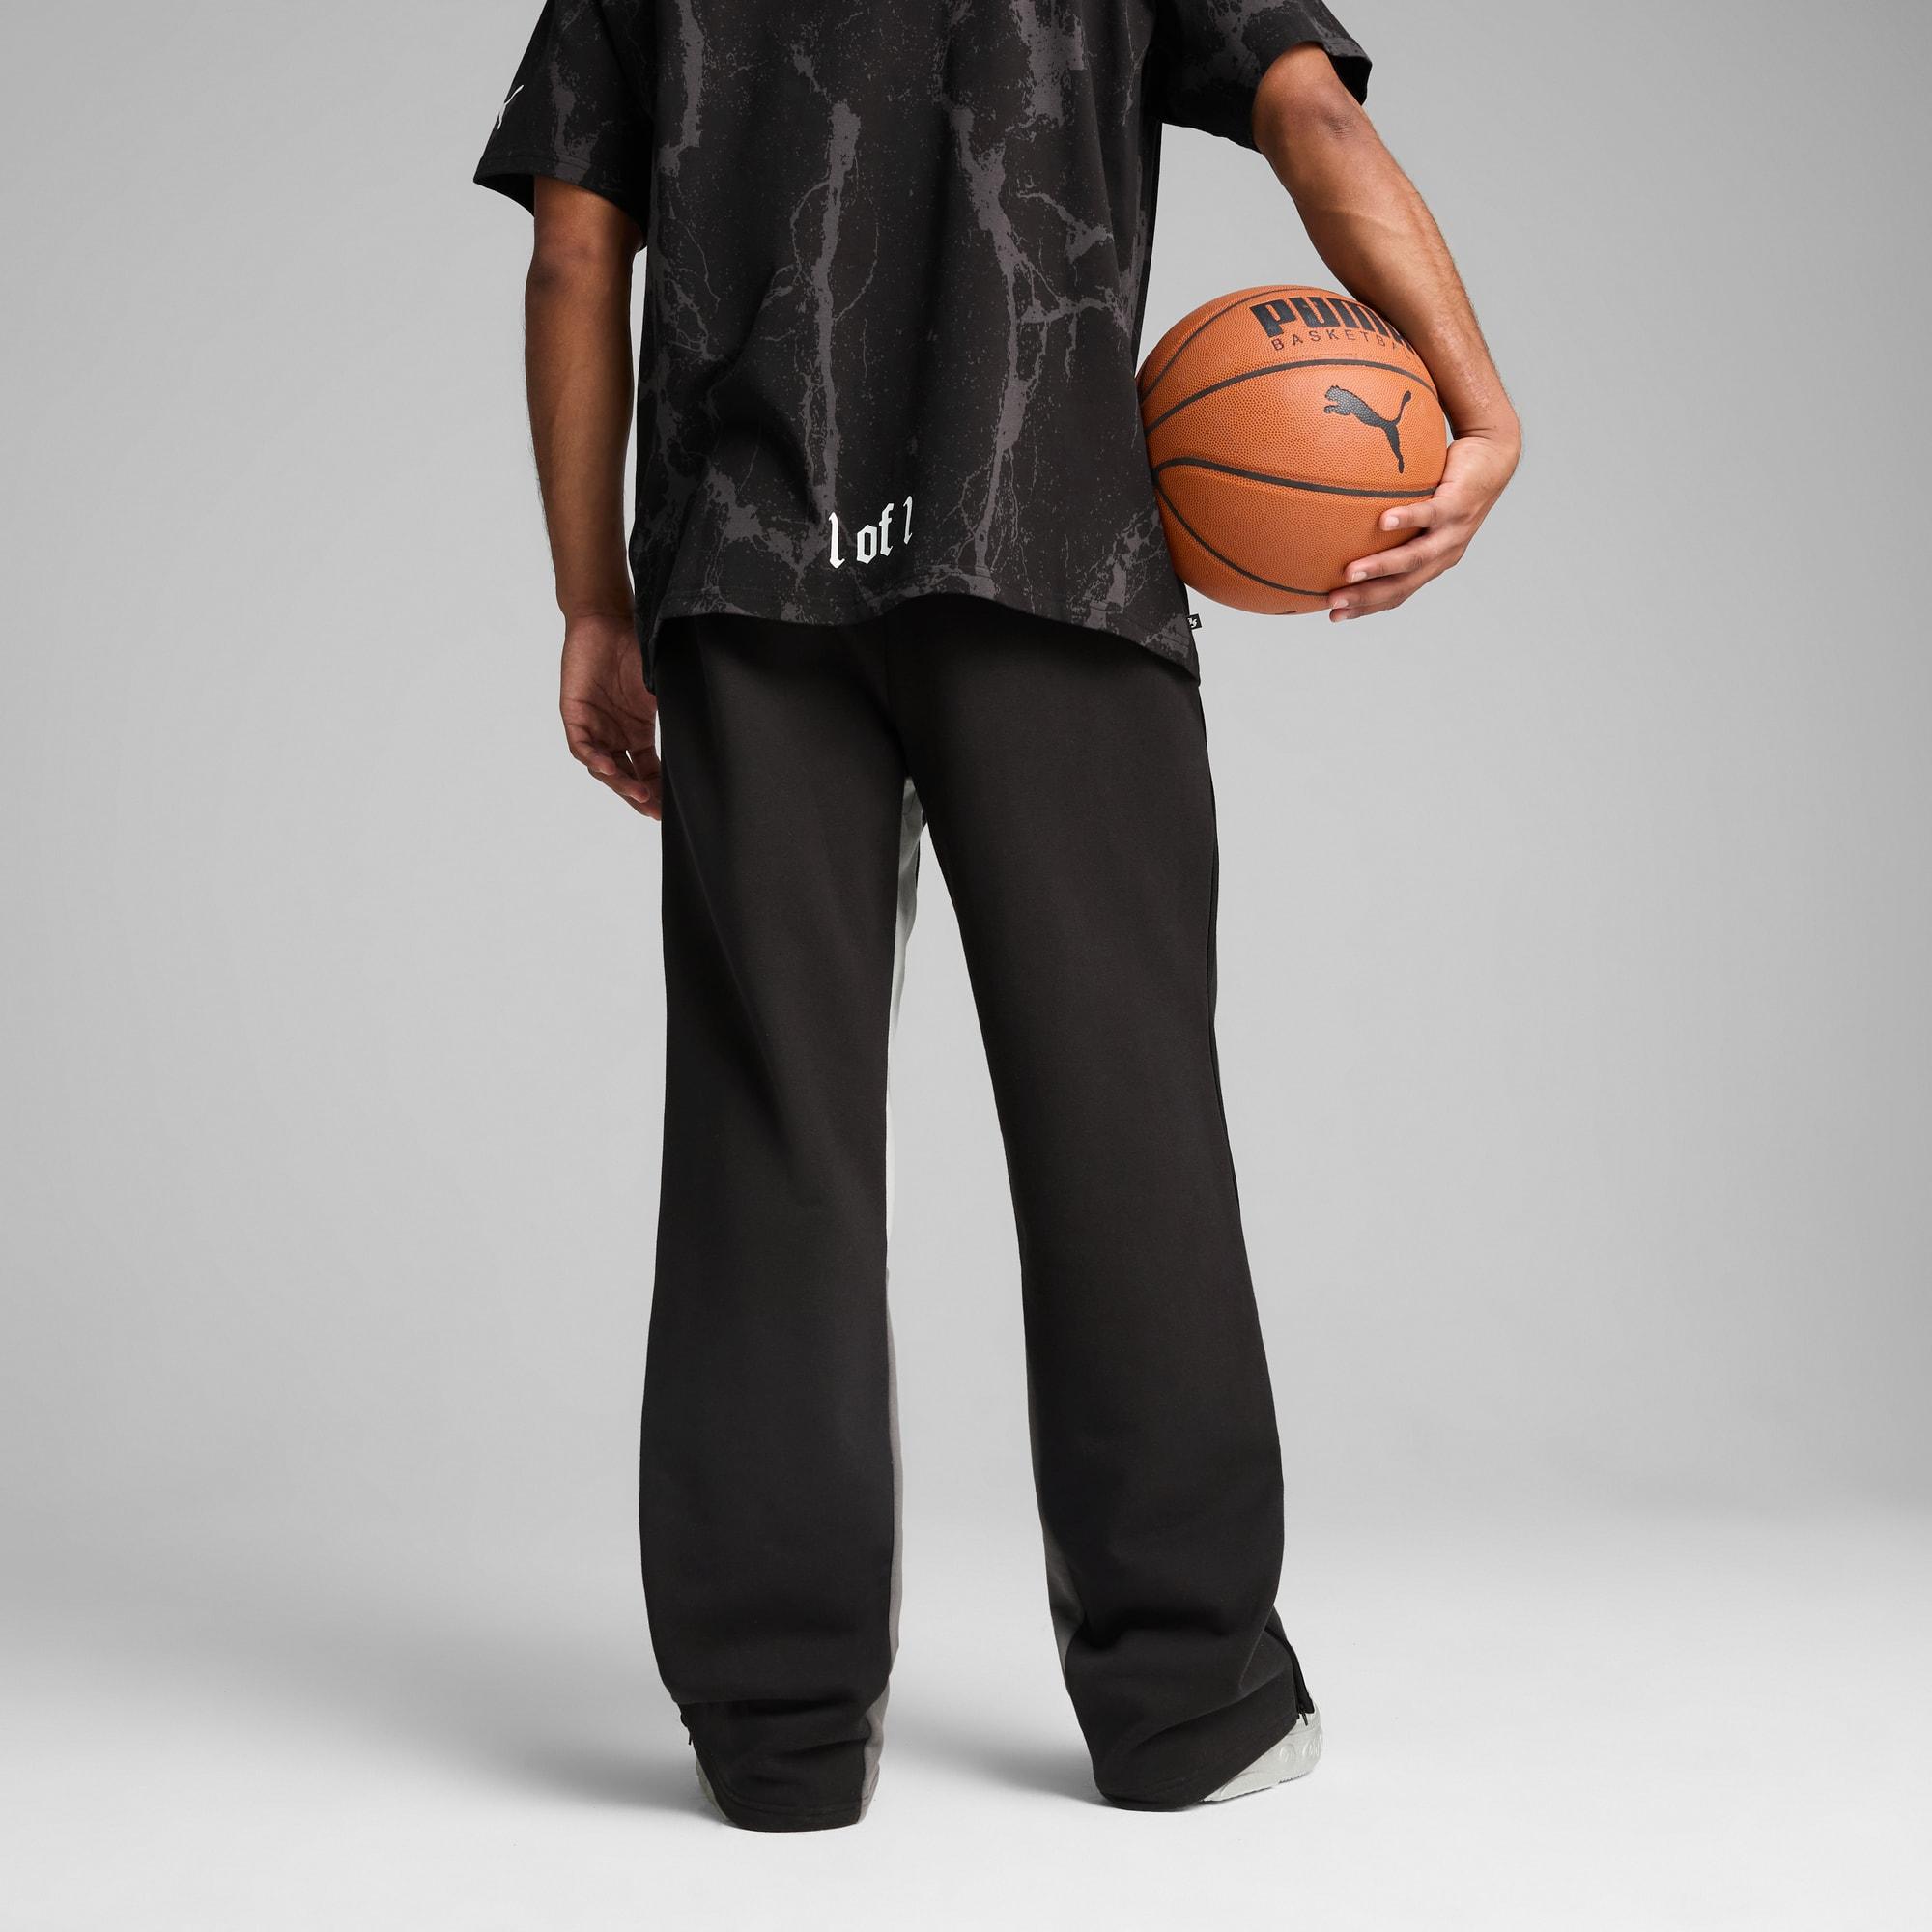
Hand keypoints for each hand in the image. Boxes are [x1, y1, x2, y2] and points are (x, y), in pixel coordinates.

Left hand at [560, 613, 660, 817]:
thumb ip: (673, 714)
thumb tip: (702, 742)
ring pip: (603, 767)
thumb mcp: (660, 689)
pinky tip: (609, 769)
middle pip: (626, 776)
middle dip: (639, 796)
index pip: (647, 771)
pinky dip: (594, 759)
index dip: (658, 791)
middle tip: (655, 812)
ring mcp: (594, 727)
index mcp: (637, 733)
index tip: (669, 811)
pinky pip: (581, 746)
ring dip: (620, 783)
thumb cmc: (636, 649)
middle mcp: (615, 735)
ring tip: (638, 795)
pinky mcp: (575, 716)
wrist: (608, 620)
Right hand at [1328, 422, 1519, 621]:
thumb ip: (1390, 523)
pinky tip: (1383, 522)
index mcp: (1433, 562)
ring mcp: (1453, 531)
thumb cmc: (1447, 482)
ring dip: (1381, 567)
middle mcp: (1444, 554)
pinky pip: (1430, 514)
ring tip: (1350, 573)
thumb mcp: (1418, 511)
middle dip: (1366, 597)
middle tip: (1334, 602)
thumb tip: (1345, 525)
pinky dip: (1406, 519)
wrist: (1493, 454)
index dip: (1366, 607)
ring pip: (1415, 557)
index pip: (1397, 594)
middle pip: (1402, 585)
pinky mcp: (1458, 504)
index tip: (1334, 615)